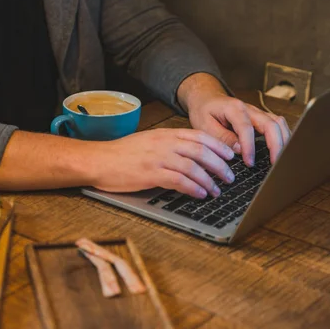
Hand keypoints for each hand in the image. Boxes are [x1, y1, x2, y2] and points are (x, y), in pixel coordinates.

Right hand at [90, 129, 235, 198]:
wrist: (99, 160)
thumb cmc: (121, 153)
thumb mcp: (148, 141)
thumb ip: (168, 144)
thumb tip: (189, 155)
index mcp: (164, 134)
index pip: (199, 136)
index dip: (219, 146)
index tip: (230, 155)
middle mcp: (164, 144)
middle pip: (201, 151)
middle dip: (220, 165)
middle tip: (230, 176)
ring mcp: (158, 158)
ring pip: (193, 167)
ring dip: (210, 180)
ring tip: (217, 190)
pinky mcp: (151, 174)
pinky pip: (179, 181)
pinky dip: (194, 188)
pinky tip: (201, 194)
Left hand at [177, 73, 290, 165]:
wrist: (206, 99)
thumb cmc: (204, 111)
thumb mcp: (204, 125)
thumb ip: (221, 137)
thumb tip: (240, 150)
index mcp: (234, 108)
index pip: (247, 128)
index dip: (250, 147)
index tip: (249, 163)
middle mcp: (250, 109)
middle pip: (271, 124)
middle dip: (276, 145)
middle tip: (275, 164)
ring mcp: (257, 113)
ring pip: (278, 123)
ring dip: (283, 141)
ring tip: (282, 160)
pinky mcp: (260, 119)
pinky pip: (277, 126)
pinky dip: (282, 137)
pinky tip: (281, 151)